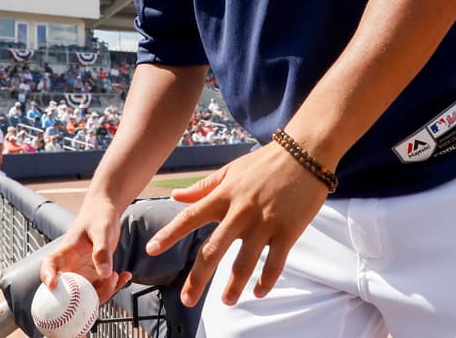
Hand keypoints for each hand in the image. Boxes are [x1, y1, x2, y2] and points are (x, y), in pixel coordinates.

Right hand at [40, 198, 132, 302]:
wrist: (104, 212)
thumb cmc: (98, 215)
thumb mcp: (101, 230)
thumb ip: (102, 250)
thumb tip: (104, 273)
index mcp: (65, 251)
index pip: (49, 264)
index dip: (47, 275)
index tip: (52, 283)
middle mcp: (71, 266)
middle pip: (69, 291)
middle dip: (88, 296)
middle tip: (109, 281)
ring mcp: (82, 273)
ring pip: (87, 295)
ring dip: (104, 292)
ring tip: (118, 276)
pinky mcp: (94, 275)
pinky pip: (101, 288)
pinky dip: (114, 287)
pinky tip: (124, 276)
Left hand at [146, 142, 328, 306]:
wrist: (304, 153)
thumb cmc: (264, 162)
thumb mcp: (230, 171)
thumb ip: (202, 187)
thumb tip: (175, 196)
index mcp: (224, 195)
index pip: (190, 217)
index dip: (169, 234)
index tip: (150, 249)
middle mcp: (240, 211)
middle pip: (213, 249)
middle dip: (198, 277)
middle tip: (187, 299)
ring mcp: (264, 222)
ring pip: (245, 262)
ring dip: (234, 285)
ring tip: (226, 301)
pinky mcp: (288, 230)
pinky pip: (275, 262)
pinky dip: (266, 280)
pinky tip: (259, 292)